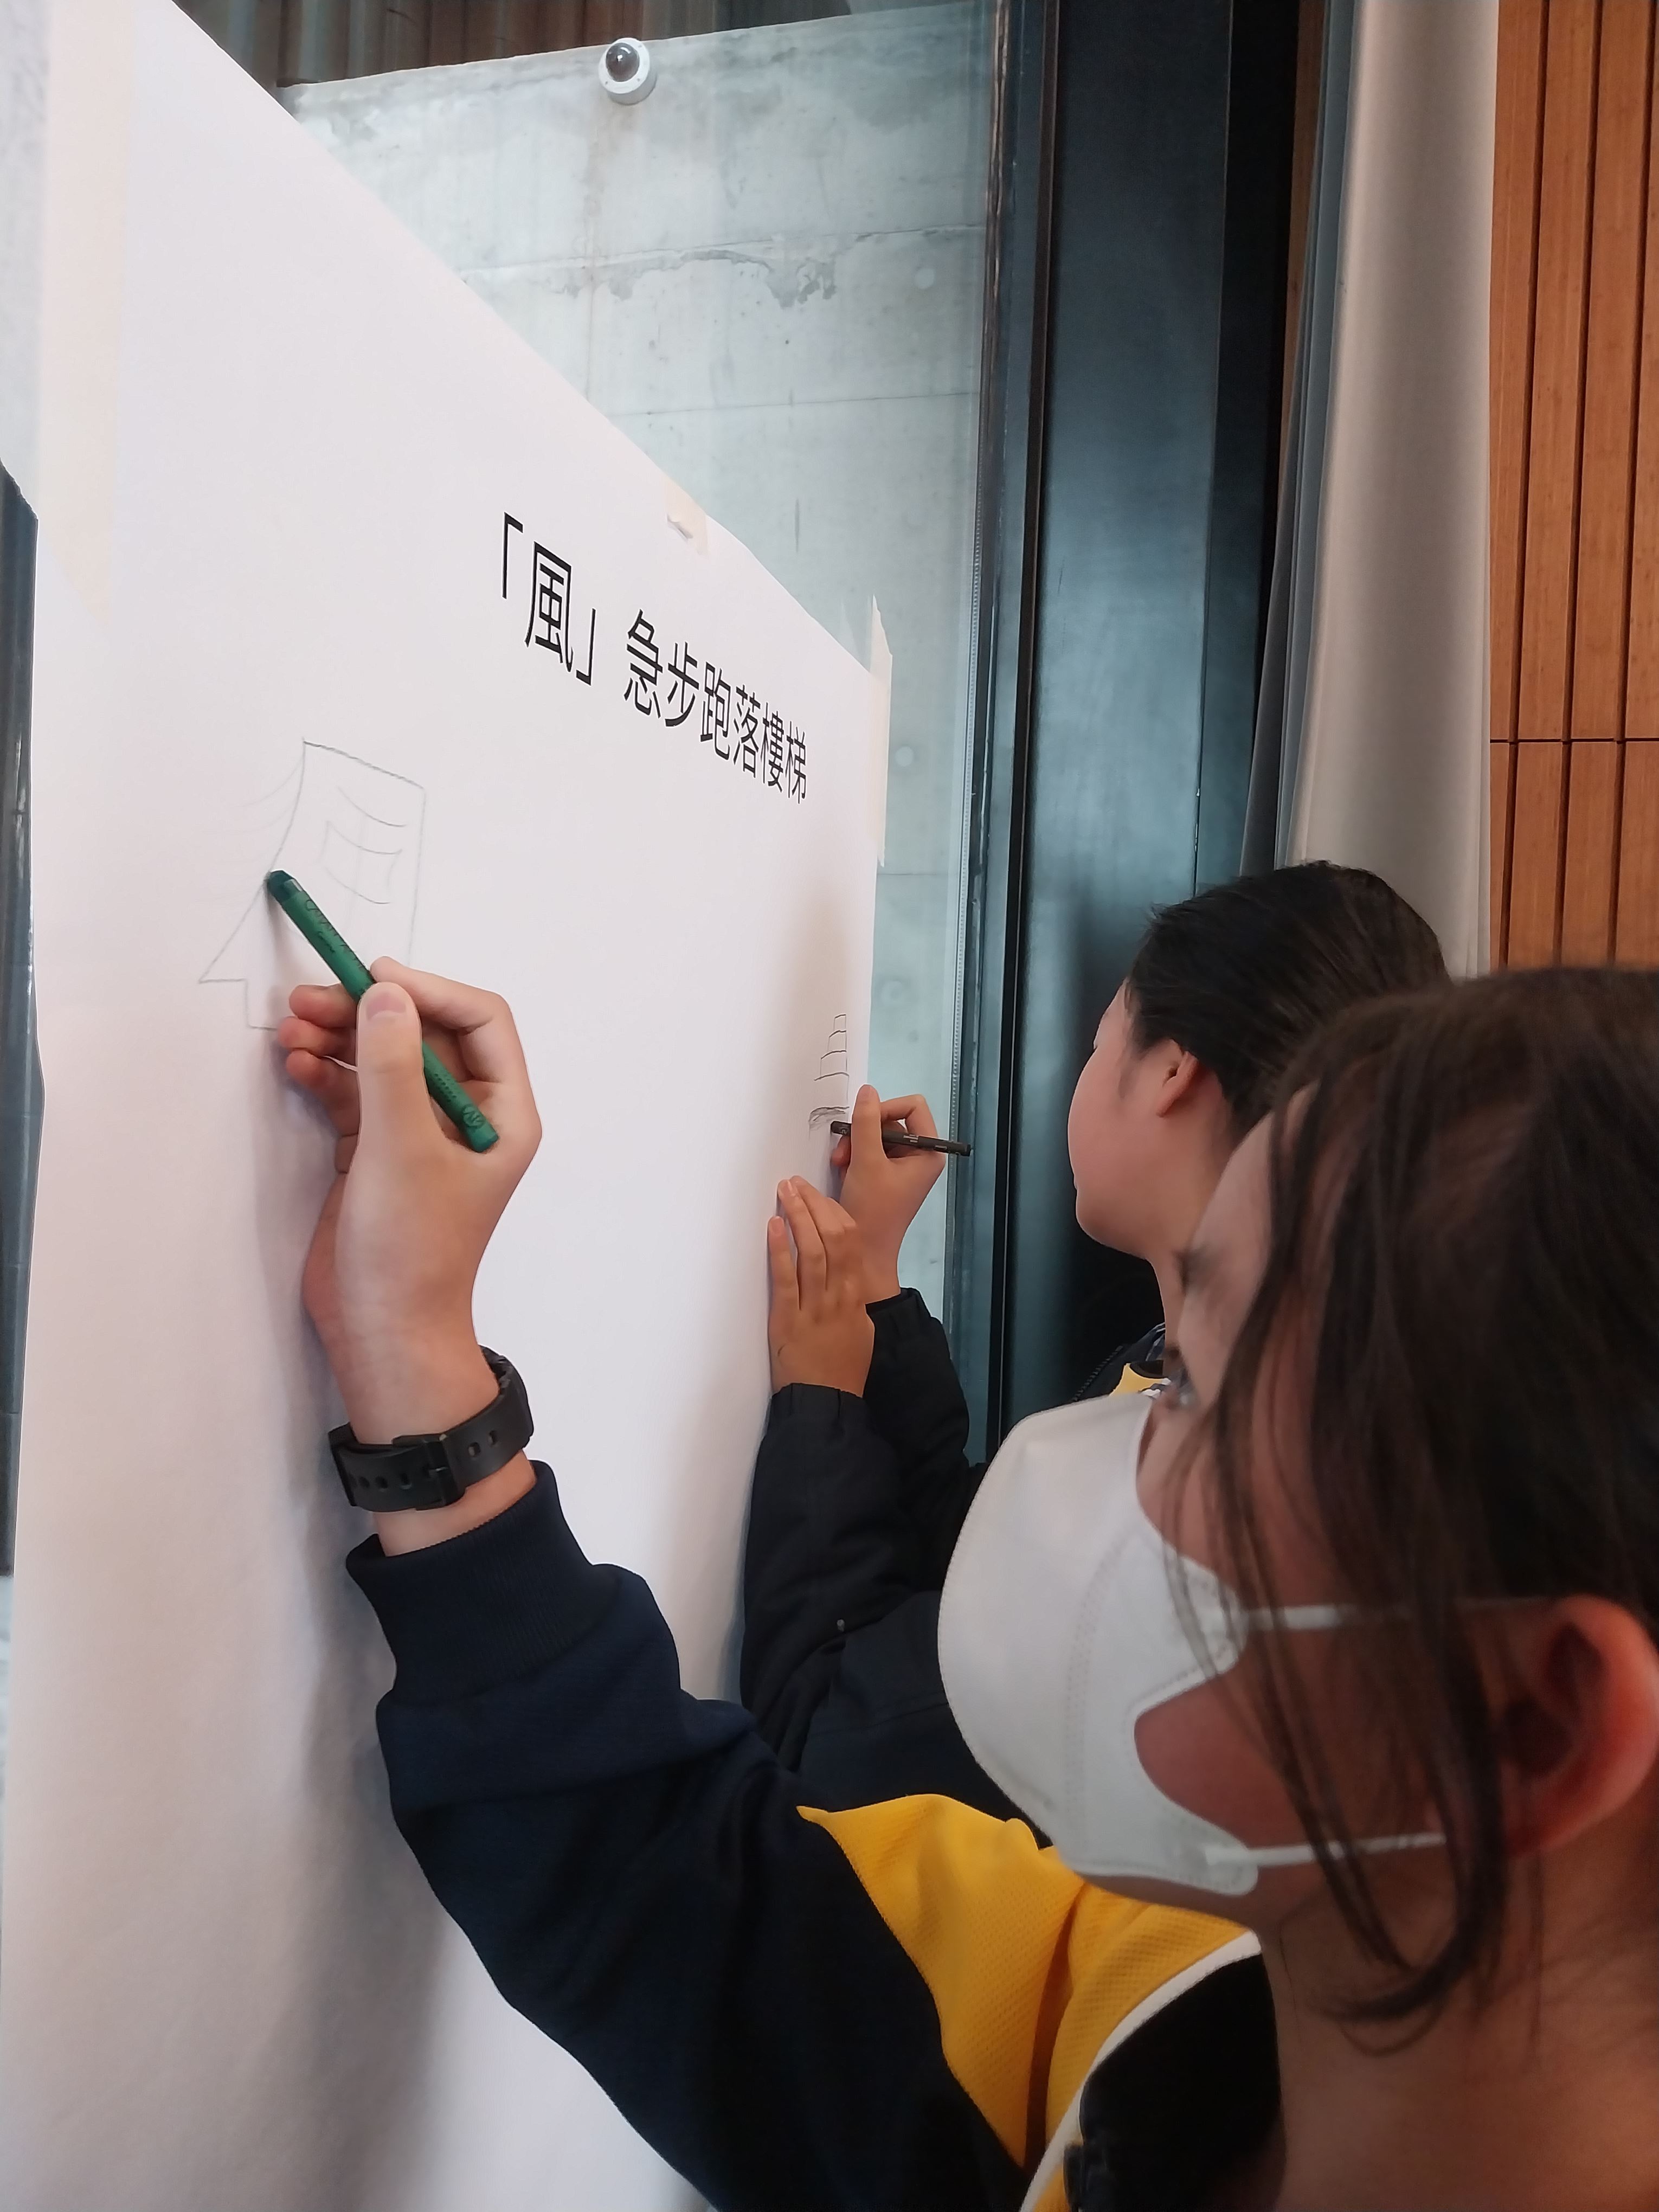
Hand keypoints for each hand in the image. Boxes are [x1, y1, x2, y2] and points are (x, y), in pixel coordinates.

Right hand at [277, 960, 542, 1551]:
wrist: (381, 1331)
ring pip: (381, 1062)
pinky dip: (326, 1076)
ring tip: (290, 1031)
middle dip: (368, 1013)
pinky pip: (352, 1095)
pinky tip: (295, 1065)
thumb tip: (385, 993)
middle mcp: (466, 1117)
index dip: (429, 991)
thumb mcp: (401, 1148)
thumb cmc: (411, 1250)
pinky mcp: (375, 1153)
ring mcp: (418, 1135)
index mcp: (502, 1113)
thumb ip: (391, 1066)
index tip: (373, 980)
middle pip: (422, 1035)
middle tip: (308, 1001)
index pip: (480, 1022)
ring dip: (338, 1040)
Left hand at [766, 1177, 875, 1395]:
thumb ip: (853, 1301)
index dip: (834, 1213)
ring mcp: (815, 1307)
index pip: (851, 1242)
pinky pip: (786, 1279)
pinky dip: (780, 1250)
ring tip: (785, 1193)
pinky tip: (774, 1226)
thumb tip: (846, 1277)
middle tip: (796, 1183)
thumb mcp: (860, 1331)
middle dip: (815, 1206)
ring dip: (798, 1217)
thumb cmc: (843, 1370)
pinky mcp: (789, 1321)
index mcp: (856, 1296)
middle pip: (833, 1238)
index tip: (818, 1196)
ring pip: (812, 1251)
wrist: (828, 1403)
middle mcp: (839, 1296)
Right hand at [830, 1086, 944, 1301]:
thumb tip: (867, 1090)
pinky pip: (872, 1150)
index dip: (886, 1108)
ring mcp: (904, 1166)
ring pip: (877, 1135)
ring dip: (855, 1145)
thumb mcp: (866, 1161)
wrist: (863, 1251)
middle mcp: (921, 1156)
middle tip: (844, 1152)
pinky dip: (856, 1156)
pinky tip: (845, 1170)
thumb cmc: (872, 1209)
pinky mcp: (889, 1174)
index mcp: (929, 1152)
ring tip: (841, 1163)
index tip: (863, 1124)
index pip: (913, 1107)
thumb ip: (865, 1123)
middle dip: (864, 1132)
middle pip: (892, 1120)